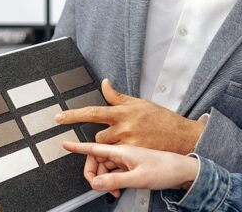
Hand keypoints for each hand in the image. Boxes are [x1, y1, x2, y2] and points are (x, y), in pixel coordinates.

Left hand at [55, 79, 204, 153]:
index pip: (92, 112)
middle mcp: (124, 126)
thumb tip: (104, 83)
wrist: (183, 135)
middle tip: (117, 138)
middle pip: (98, 136)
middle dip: (103, 138)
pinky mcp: (136, 154)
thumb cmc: (160, 118)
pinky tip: (131, 153)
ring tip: (128, 145)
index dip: (73, 115)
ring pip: (107, 148)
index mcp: (123, 111)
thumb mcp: (138, 103)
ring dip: (111, 148)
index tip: (59, 117)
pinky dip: (120, 158)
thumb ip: (117, 97)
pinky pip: (119, 159)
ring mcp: (129, 141)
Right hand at [62, 141, 198, 192]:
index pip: (94, 147)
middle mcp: (122, 152)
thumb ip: (114, 181)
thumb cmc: (165, 169)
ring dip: (105, 180)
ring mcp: (127, 158)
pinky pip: (114, 172)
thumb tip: (94, 183)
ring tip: (116, 191)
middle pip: (97, 160)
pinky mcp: (132, 165)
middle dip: (94, 174)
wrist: (183, 170)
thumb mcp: (138, 178)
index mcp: (121, 150)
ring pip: (105, 168)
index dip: (78, 147)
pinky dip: (113, 181)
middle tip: (98, 187)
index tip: (65, 143)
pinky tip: (119, 189)